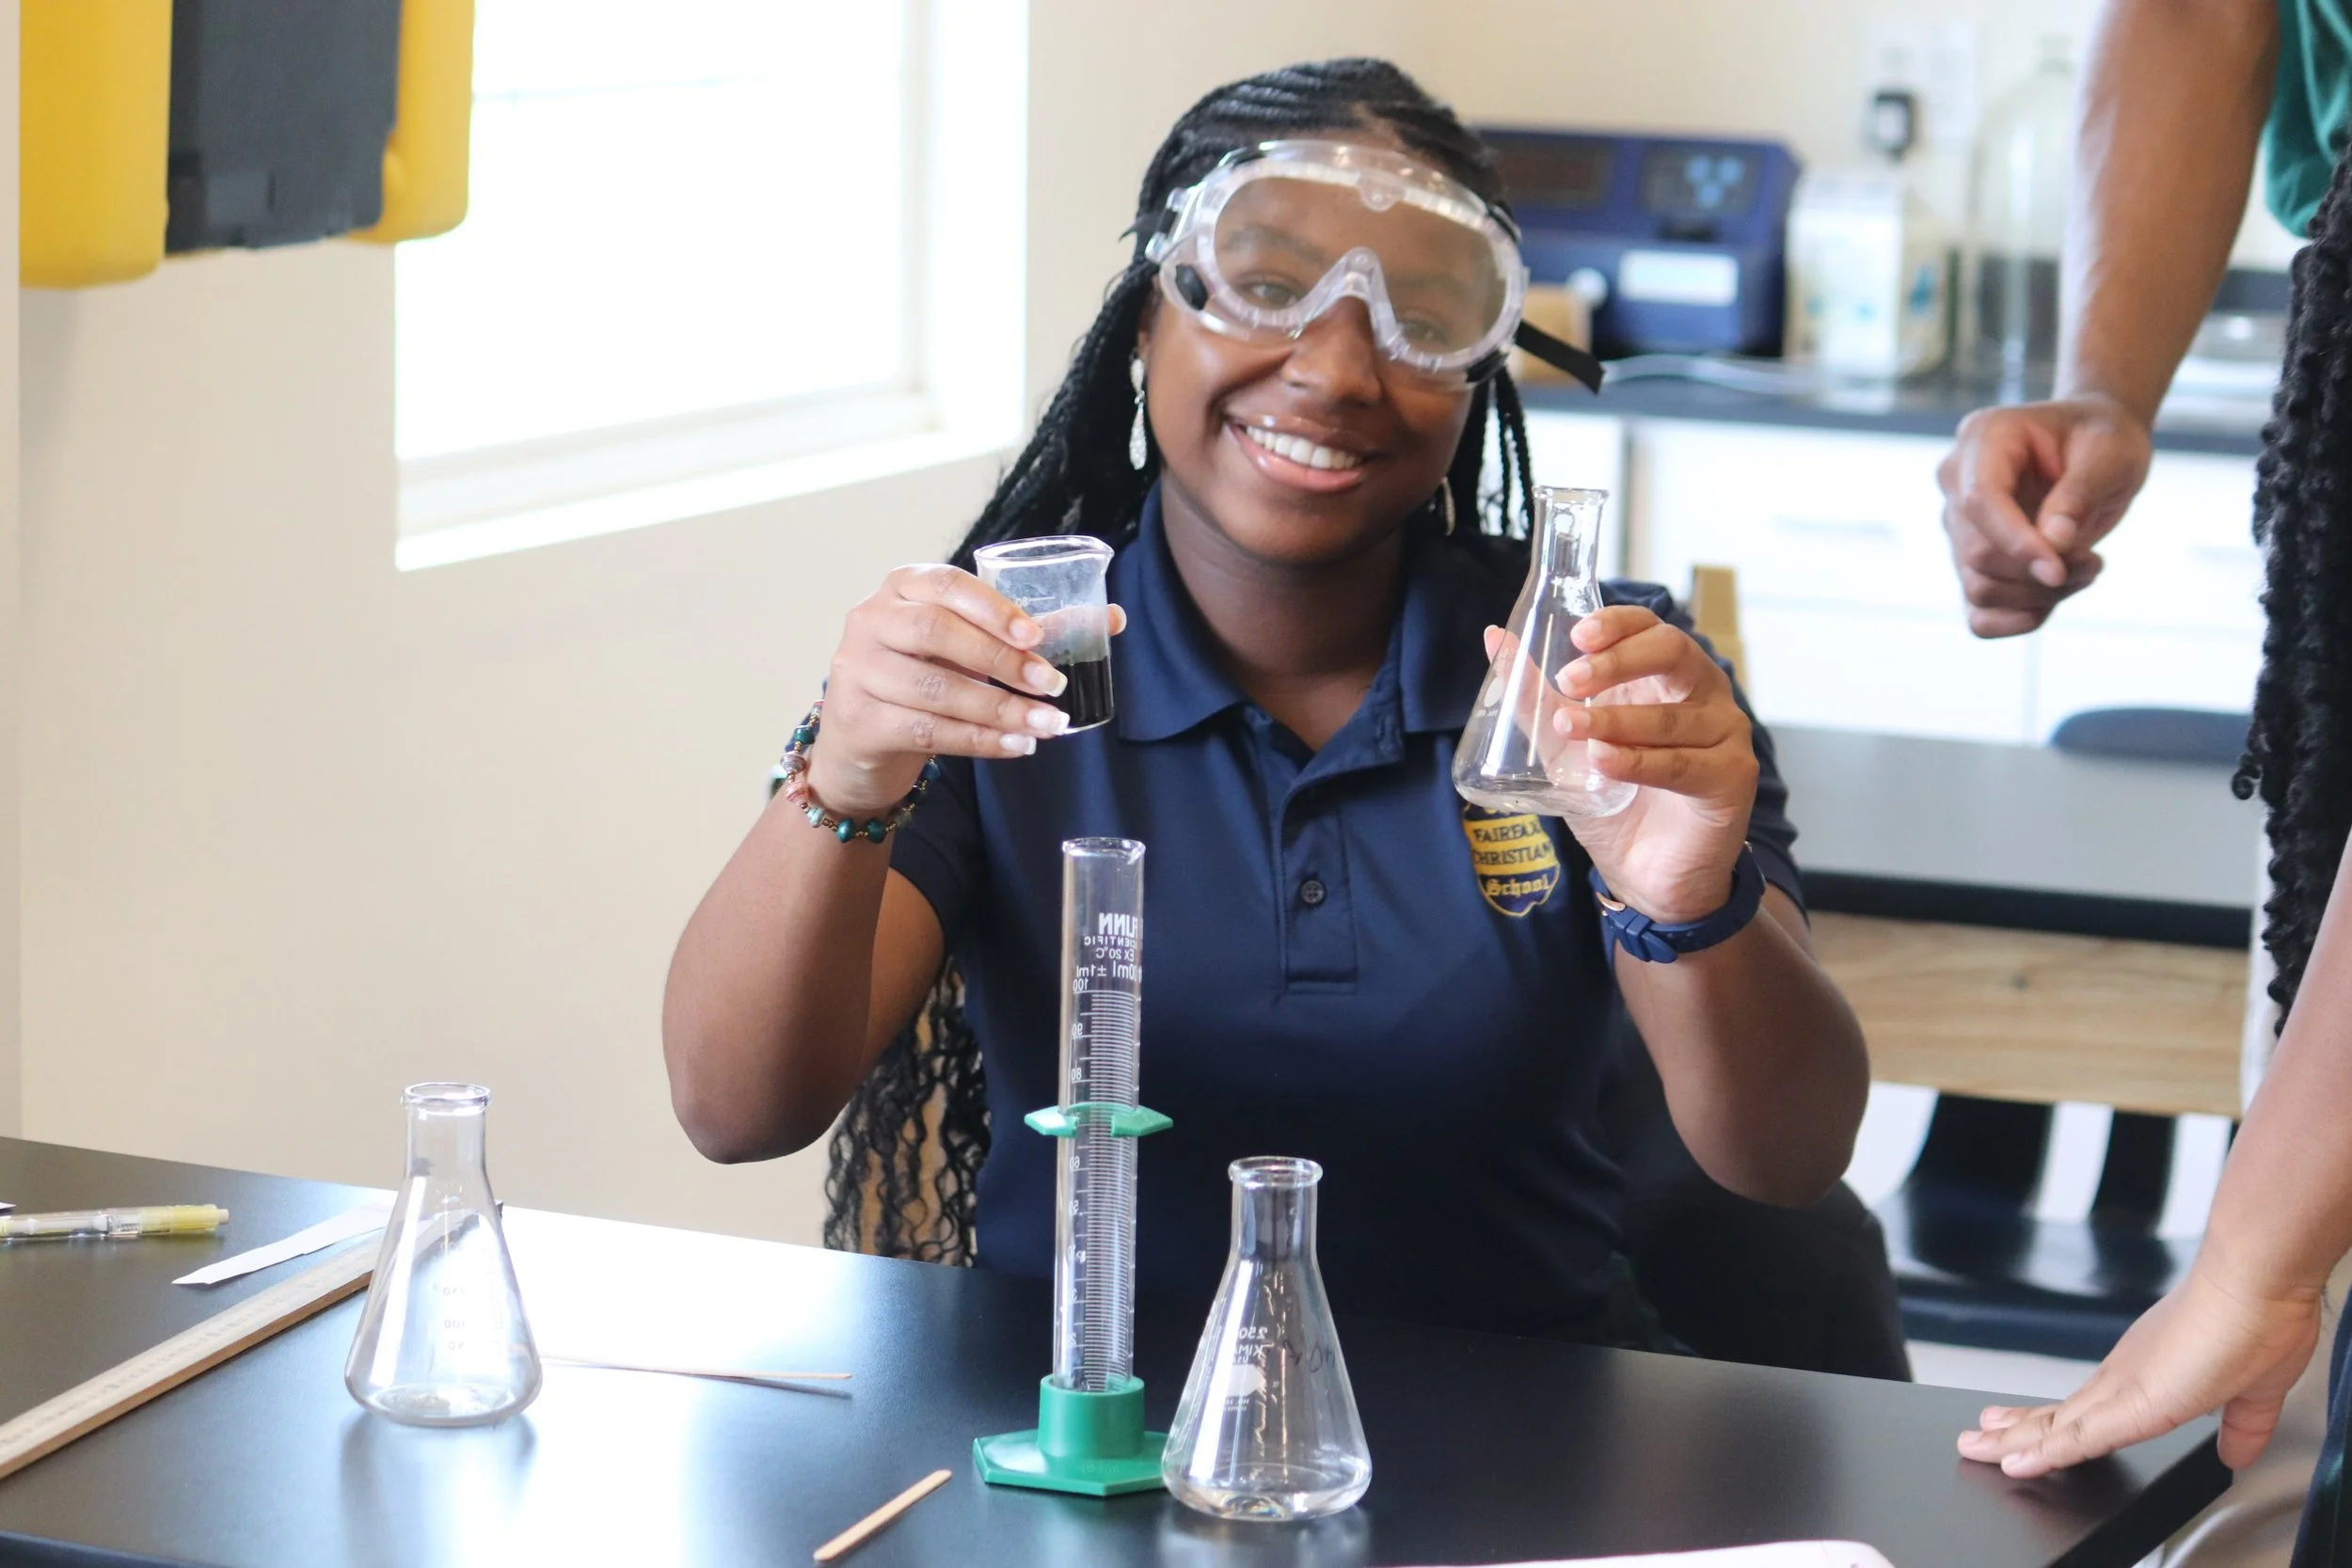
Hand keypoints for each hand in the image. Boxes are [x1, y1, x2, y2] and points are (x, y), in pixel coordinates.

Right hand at [810, 564, 1124, 813]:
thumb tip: (1111, 618)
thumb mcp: (966, 643)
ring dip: (1000, 710)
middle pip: (936, 633)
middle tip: (1053, 685)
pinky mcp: (859, 720)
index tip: (1037, 635)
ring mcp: (858, 670)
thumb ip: (1027, 630)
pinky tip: (1015, 747)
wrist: (859, 738)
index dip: (994, 609)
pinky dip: (978, 741)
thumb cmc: (924, 674)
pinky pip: (927, 731)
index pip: (948, 585)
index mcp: (902, 586)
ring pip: (935, 689)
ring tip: (1047, 725)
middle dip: (1001, 660)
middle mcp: (871, 620)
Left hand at [1510, 605, 1757, 922]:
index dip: (1618, 623)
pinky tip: (1604, 762)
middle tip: (1570, 681)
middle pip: (1673, 651)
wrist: (1646, 875)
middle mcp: (1702, 693)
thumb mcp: (1564, 746)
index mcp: (1664, 674)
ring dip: (1615, 721)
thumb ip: (1534, 697)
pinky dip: (1639, 762)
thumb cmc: (1613, 799)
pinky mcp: (1732, 777)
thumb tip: (1494, 639)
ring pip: (1670, 716)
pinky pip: (1684, 764)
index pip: (1650, 625)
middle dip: (1617, 662)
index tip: (1578, 636)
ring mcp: (1724, 733)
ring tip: (1571, 729)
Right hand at [1936, 395, 2151, 637]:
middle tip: (2095, 563)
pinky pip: (1977, 614)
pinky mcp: (1972, 561)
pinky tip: (2052, 604)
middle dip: (2039, 573)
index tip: (2060, 570)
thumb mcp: (2110, 454)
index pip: (1979, 500)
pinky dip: (2014, 622)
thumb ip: (2080, 493)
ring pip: (1978, 587)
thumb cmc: (2104, 438)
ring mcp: (1959, 525)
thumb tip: (2053, 543)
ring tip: (2088, 569)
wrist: (2096, 448)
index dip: (2015, 542)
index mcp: (1984, 438)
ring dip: (2038, 595)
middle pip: (1977, 553)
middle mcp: (1957, 482)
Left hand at [1956, 1262, 2323, 1476]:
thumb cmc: (2259, 1321)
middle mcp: (2126, 1377)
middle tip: (1980, 1437)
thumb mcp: (2254, 1392)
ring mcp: (2122, 1388)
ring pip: (2055, 1424)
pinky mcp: (2131, 1404)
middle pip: (2060, 1412)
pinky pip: (2075, 1437)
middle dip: (2018, 1428)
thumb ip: (2242, 1426)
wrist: (2256, 1286)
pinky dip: (2043, 1452)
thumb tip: (2235, 1452)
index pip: (2092, 1407)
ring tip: (1976, 1448)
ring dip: (2015, 1440)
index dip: (2058, 1422)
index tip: (2027, 1429)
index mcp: (2151, 1375)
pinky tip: (2015, 1463)